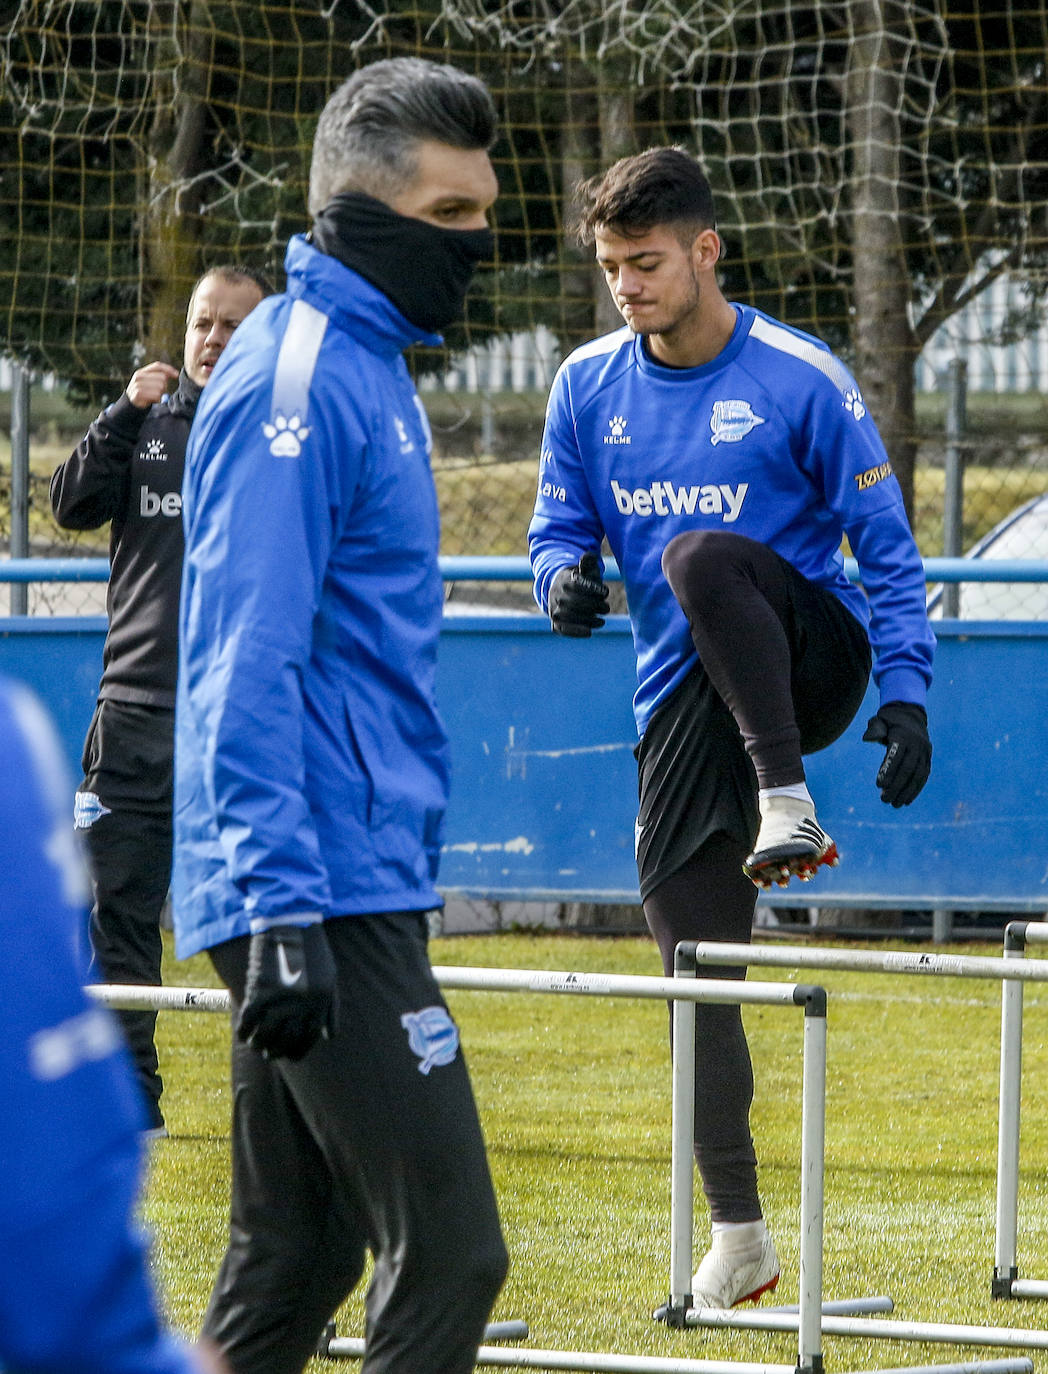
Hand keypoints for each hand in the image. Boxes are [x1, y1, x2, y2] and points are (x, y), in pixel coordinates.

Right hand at [125, 361, 179, 408]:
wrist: (131, 404)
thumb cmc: (144, 393)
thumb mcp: (150, 382)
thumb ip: (159, 376)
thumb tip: (175, 373)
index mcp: (142, 371)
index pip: (157, 366)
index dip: (168, 369)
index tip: (177, 375)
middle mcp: (139, 376)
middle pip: (162, 377)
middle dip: (164, 386)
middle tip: (159, 392)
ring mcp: (138, 384)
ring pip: (160, 387)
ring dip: (161, 394)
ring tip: (154, 396)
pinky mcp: (138, 393)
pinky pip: (156, 395)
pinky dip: (157, 399)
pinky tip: (152, 400)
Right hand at [237, 923, 337, 1060]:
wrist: (291, 919)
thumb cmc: (312, 948)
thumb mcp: (330, 977)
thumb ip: (330, 1009)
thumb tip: (327, 1037)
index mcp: (320, 1001)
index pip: (308, 1038)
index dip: (297, 1051)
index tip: (288, 1055)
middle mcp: (302, 1003)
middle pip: (286, 1040)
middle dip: (277, 1051)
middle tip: (269, 1053)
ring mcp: (280, 997)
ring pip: (266, 1035)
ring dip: (259, 1044)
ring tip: (256, 1045)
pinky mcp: (259, 990)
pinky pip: (248, 1020)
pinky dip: (244, 1031)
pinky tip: (243, 1034)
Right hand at [548, 553, 609, 637]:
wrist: (562, 592)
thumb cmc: (580, 581)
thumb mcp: (585, 570)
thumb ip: (588, 563)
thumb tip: (589, 556)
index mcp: (564, 581)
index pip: (578, 586)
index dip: (594, 590)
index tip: (605, 592)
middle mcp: (556, 596)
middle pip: (575, 602)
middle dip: (594, 606)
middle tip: (606, 608)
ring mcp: (554, 610)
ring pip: (570, 617)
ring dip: (588, 620)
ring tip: (601, 621)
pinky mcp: (555, 623)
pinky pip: (562, 629)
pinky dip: (575, 632)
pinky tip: (589, 632)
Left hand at [862, 701, 931, 806]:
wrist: (911, 713)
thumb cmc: (889, 719)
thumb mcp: (879, 719)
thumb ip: (874, 729)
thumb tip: (868, 739)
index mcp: (903, 735)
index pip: (896, 756)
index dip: (888, 771)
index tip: (879, 786)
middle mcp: (917, 744)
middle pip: (908, 769)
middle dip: (896, 786)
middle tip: (885, 800)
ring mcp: (925, 751)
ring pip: (918, 775)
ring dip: (907, 792)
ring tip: (895, 804)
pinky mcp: (928, 757)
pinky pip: (924, 775)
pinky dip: (916, 789)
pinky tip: (907, 800)